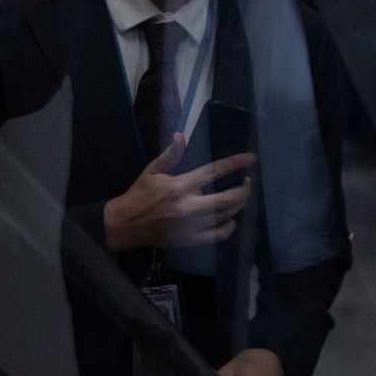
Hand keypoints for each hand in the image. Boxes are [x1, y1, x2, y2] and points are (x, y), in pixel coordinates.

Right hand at [102, 133, 256, 251]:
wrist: (125, 224)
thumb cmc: (139, 195)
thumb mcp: (151, 171)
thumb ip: (170, 155)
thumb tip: (180, 136)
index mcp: (180, 186)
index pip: (214, 172)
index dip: (235, 164)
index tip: (250, 159)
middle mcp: (188, 206)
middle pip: (228, 198)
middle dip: (244, 189)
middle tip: (247, 181)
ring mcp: (191, 225)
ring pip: (226, 215)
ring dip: (239, 204)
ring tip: (242, 195)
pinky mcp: (190, 240)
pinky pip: (218, 234)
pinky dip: (230, 226)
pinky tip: (231, 218)